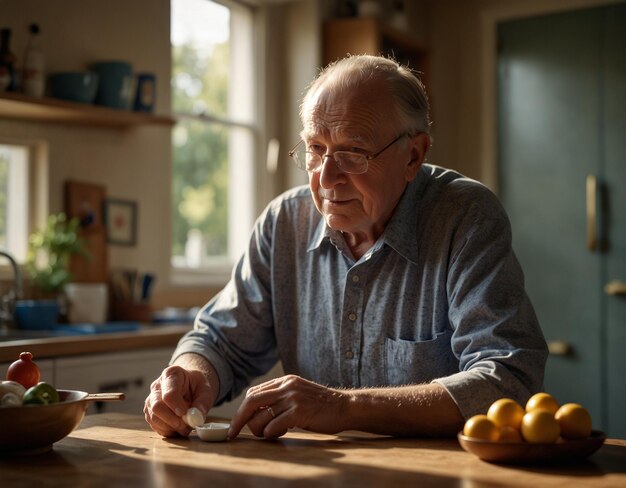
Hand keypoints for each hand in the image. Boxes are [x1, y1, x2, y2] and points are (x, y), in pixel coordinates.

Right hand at [144, 365, 214, 436]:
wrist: (189, 386)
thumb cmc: (196, 386)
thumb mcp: (205, 390)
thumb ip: (203, 402)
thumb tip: (197, 417)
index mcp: (171, 375)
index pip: (169, 394)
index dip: (176, 406)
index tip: (185, 413)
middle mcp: (157, 386)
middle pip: (156, 406)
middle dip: (171, 420)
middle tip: (185, 425)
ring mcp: (151, 400)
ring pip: (153, 418)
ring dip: (170, 427)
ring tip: (185, 426)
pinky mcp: (149, 412)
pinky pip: (154, 425)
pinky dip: (167, 430)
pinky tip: (177, 427)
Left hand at [228, 375, 347, 438]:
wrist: (346, 407)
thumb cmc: (322, 406)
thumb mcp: (299, 395)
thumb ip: (280, 399)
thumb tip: (256, 413)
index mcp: (285, 381)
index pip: (254, 393)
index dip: (242, 409)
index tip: (237, 423)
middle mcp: (287, 386)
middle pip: (251, 401)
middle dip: (239, 419)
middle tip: (233, 433)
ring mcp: (293, 398)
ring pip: (261, 416)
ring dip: (259, 430)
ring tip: (269, 434)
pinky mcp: (299, 411)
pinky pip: (274, 425)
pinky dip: (272, 433)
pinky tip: (281, 434)